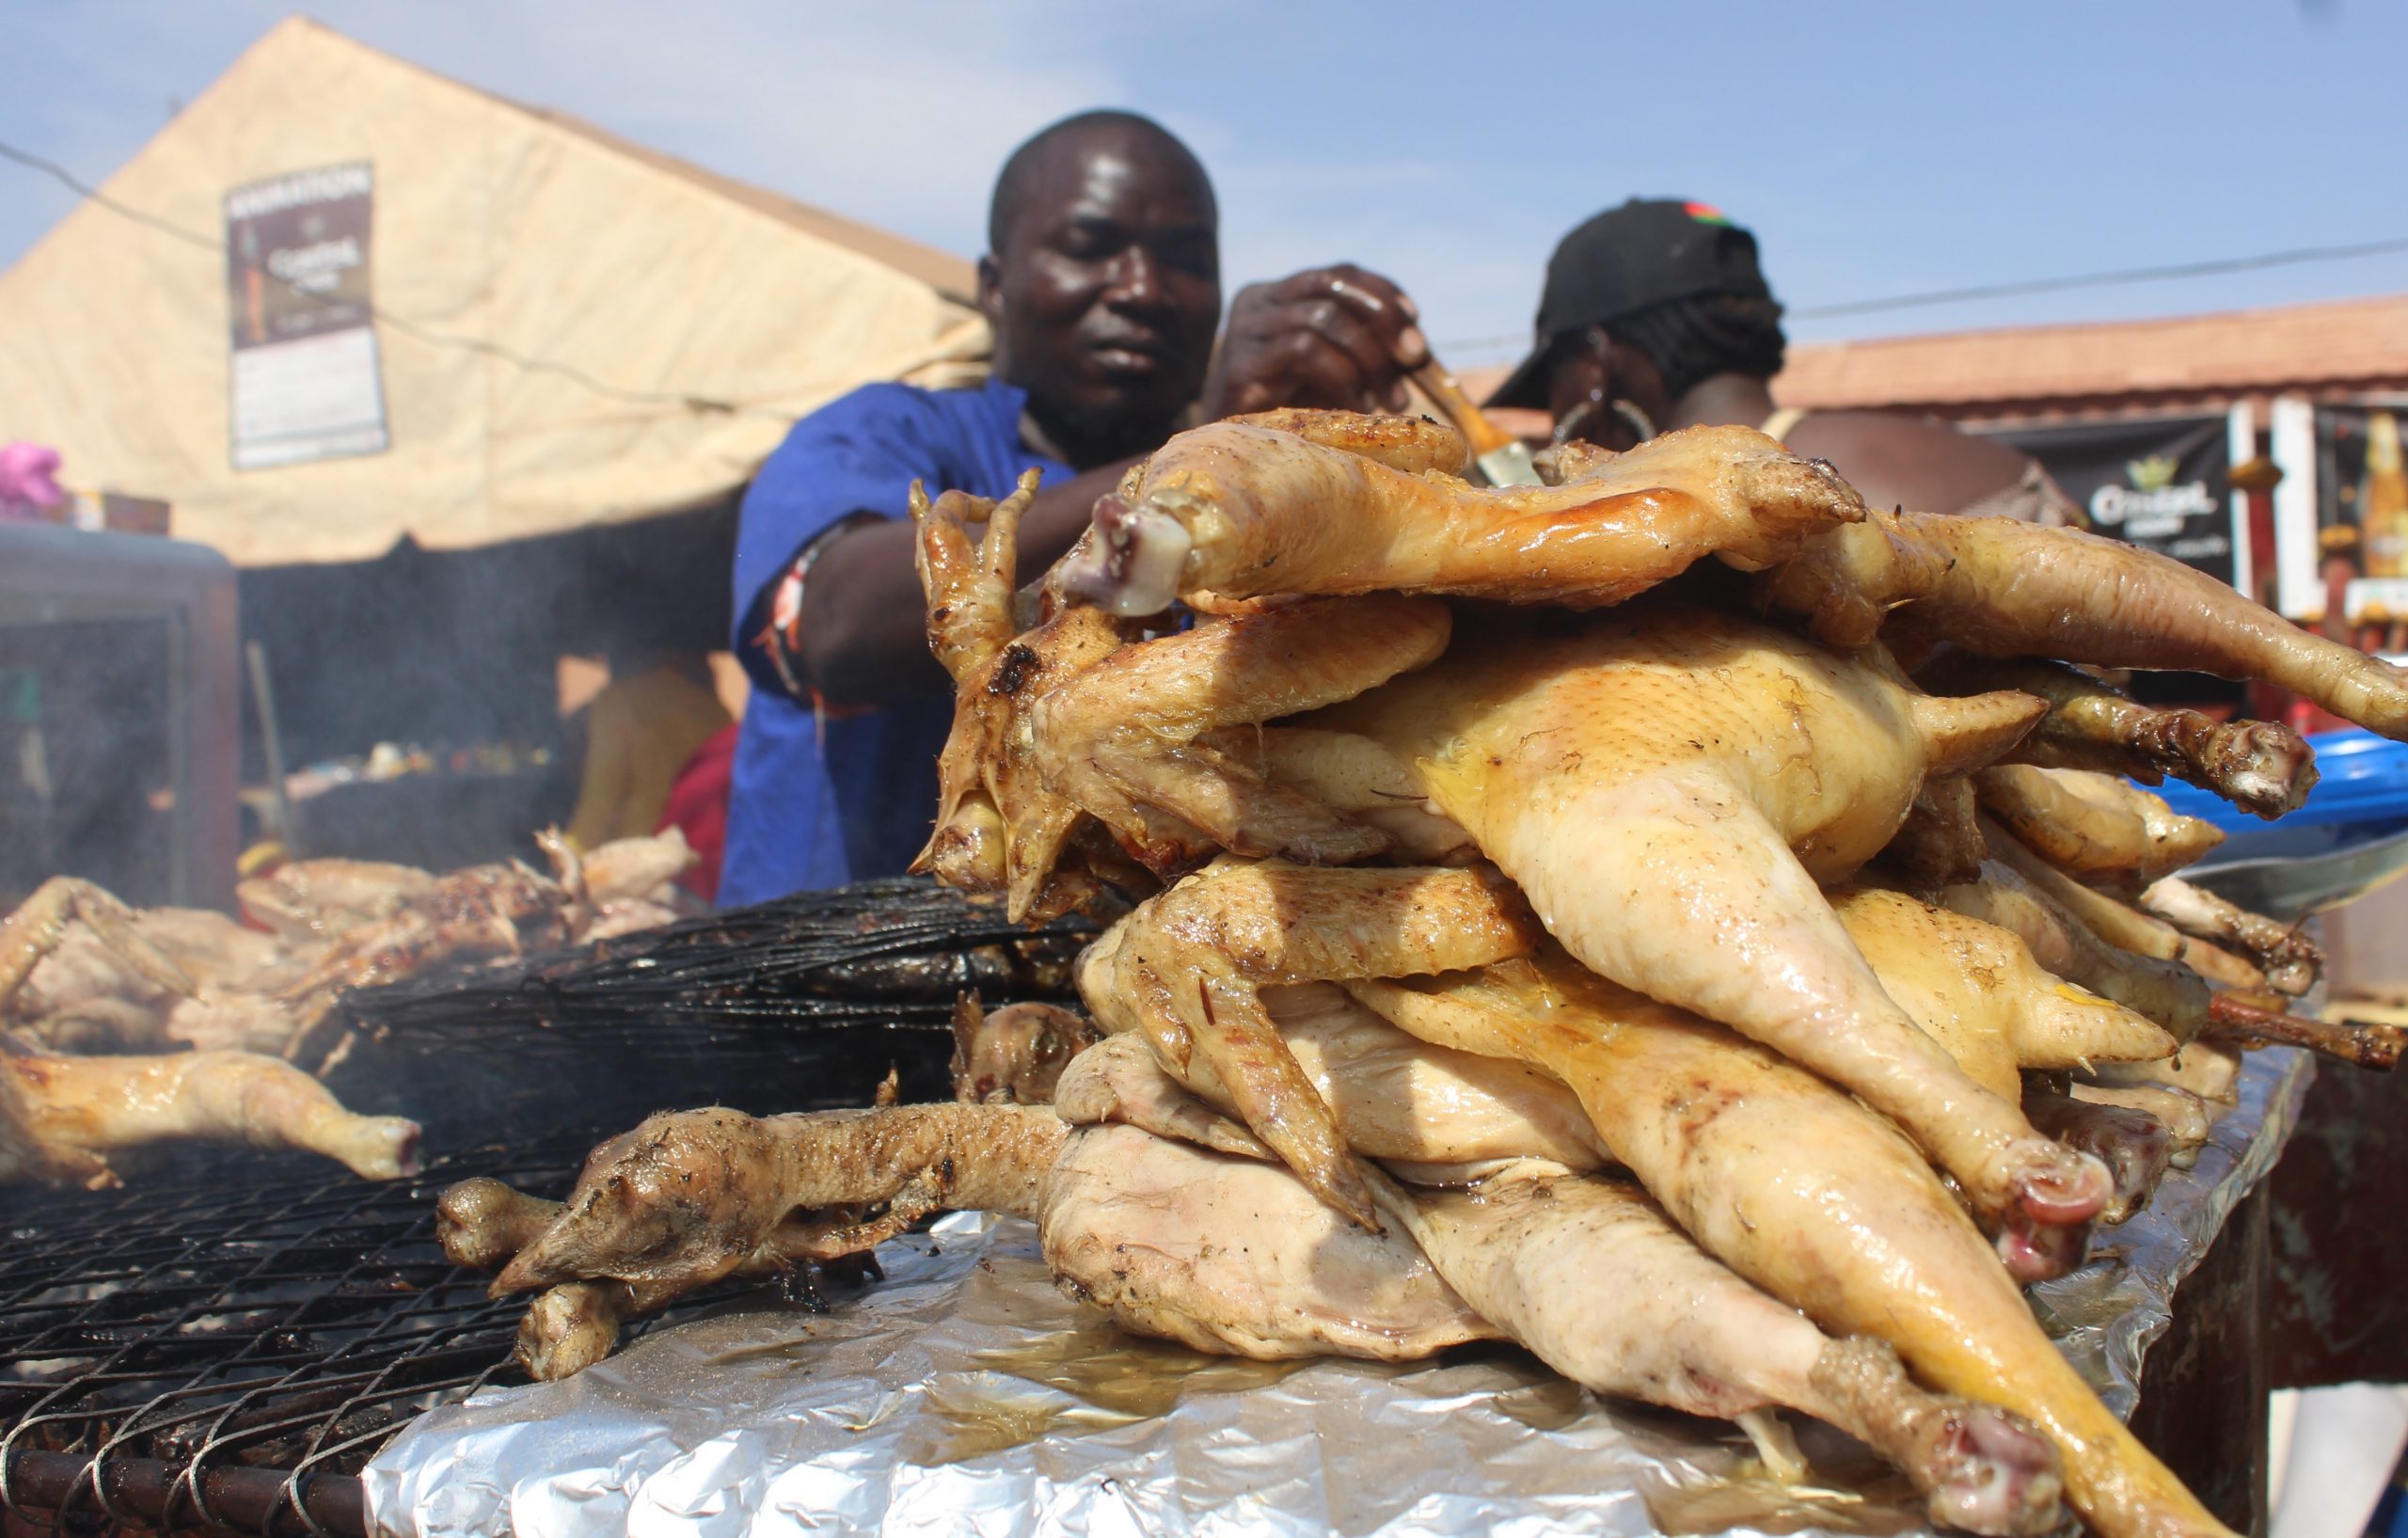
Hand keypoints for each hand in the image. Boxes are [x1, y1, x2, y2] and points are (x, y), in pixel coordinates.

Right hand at [1198, 265, 1429, 419]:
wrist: (1232, 455)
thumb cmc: (1286, 411)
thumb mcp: (1332, 370)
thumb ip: (1366, 350)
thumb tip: (1419, 350)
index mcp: (1277, 295)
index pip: (1337, 273)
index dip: (1381, 291)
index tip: (1416, 321)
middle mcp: (1256, 301)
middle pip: (1330, 286)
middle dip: (1382, 320)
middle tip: (1415, 360)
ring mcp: (1244, 330)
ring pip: (1322, 318)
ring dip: (1368, 358)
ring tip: (1389, 398)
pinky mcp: (1240, 363)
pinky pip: (1304, 350)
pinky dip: (1343, 377)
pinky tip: (1358, 405)